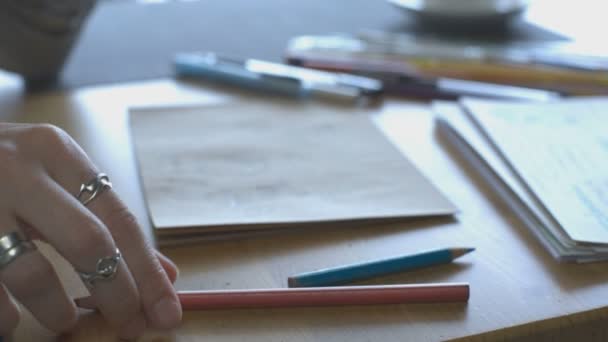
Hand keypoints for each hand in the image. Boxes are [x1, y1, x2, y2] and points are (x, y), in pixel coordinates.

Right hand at [0, 123, 181, 338]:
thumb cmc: (1, 167)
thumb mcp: (53, 178)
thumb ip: (104, 219)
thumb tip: (165, 271)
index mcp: (58, 153)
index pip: (120, 219)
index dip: (148, 270)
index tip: (167, 310)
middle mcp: (20, 168)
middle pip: (88, 242)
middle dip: (118, 293)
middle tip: (132, 326)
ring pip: (31, 270)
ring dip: (57, 308)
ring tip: (67, 322)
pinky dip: (4, 315)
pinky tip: (12, 323)